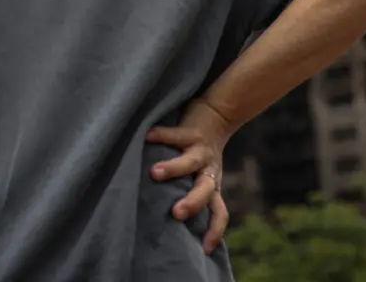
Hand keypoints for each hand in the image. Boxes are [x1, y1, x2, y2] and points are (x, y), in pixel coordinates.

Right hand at [146, 98, 230, 253]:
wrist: (217, 115)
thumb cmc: (200, 153)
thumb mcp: (201, 176)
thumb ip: (190, 192)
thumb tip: (168, 218)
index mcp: (212, 185)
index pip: (219, 212)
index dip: (215, 230)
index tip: (205, 249)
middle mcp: (209, 171)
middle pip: (206, 191)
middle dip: (191, 203)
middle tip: (175, 214)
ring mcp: (201, 151)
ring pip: (190, 162)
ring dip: (173, 169)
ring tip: (154, 173)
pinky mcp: (192, 131)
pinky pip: (175, 134)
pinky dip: (160, 135)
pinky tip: (146, 136)